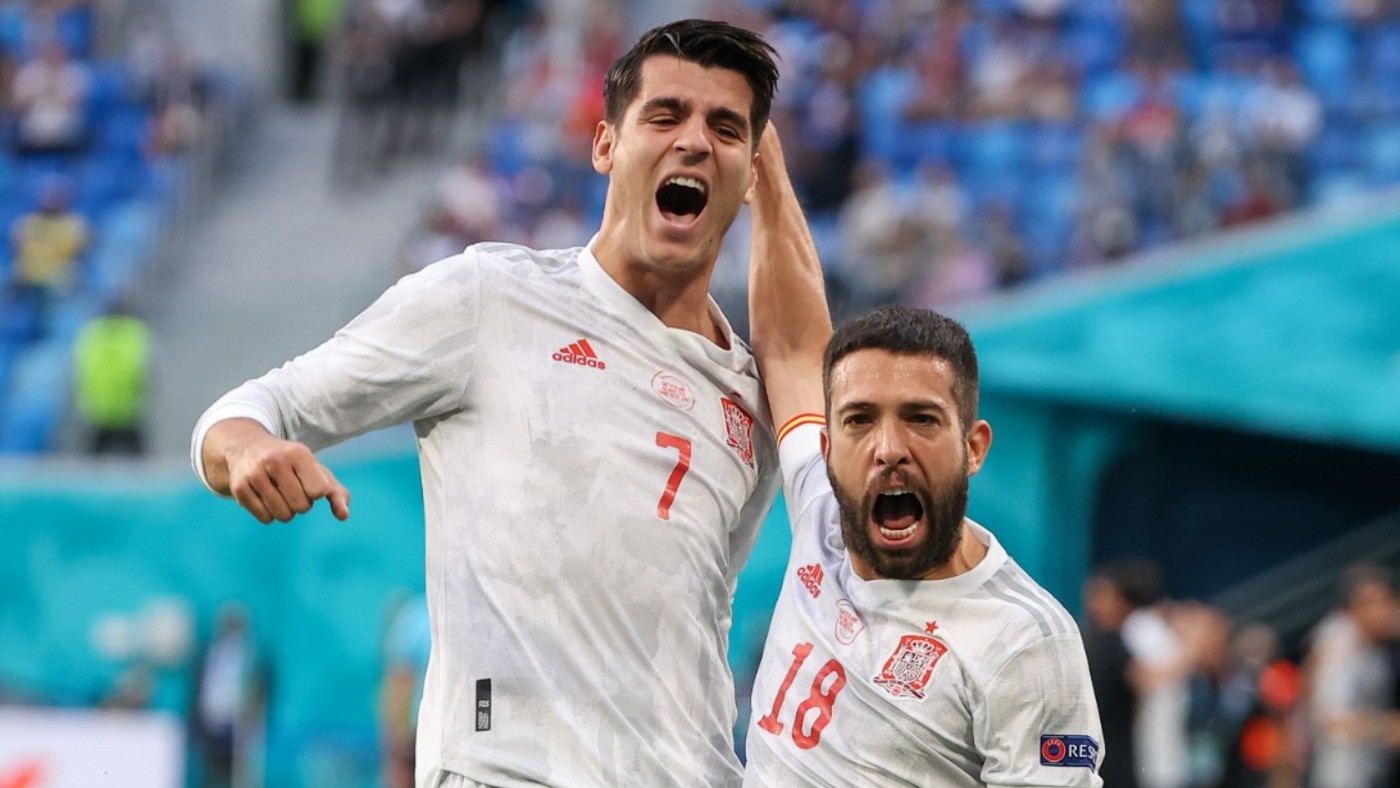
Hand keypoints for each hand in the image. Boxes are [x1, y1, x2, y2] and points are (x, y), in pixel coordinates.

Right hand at [210, 419, 350, 523]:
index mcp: (298, 452)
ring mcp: (254, 474)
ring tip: (279, 494)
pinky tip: (265, 498)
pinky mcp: (239, 487)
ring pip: (283, 515)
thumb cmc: (291, 464)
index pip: (319, 491)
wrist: (247, 447)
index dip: (316, 493)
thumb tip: (343, 515)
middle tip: (292, 489)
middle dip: (301, 504)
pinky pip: (265, 518)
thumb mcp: (315, 470)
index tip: (308, 482)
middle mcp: (275, 460)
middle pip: (302, 506)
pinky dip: (269, 514)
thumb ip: (336, 493)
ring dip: (286, 511)